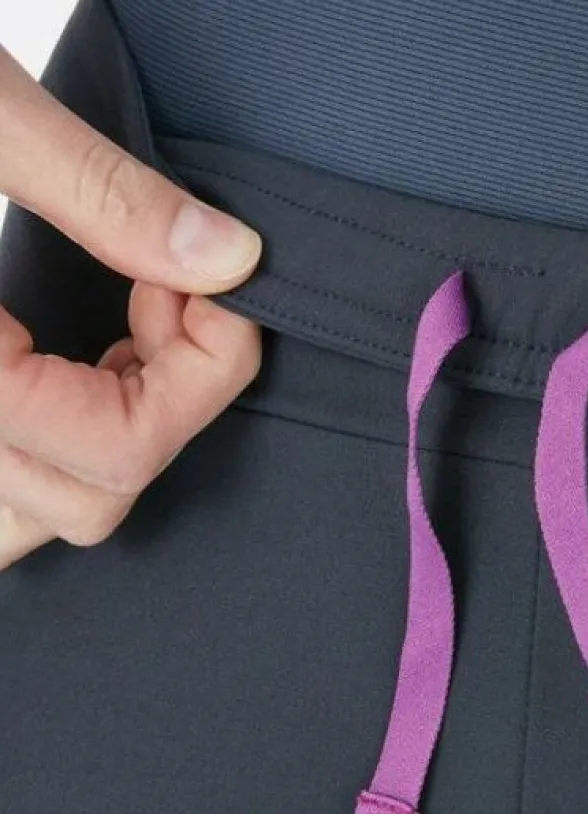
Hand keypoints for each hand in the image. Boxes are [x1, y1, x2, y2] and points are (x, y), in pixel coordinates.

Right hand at [0, 44, 262, 569]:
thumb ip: (102, 194)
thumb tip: (229, 261)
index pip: (116, 452)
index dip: (202, 379)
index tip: (220, 290)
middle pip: (87, 503)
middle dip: (165, 408)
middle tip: (170, 294)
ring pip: (41, 509)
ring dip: (114, 437)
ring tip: (128, 326)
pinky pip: (7, 484)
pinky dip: (59, 443)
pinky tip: (81, 359)